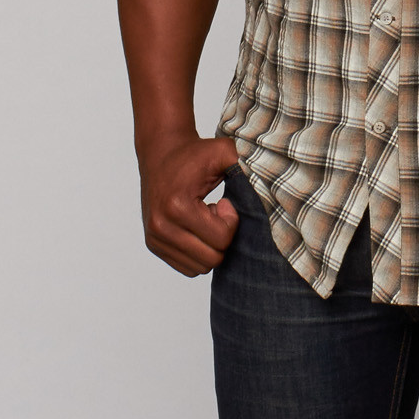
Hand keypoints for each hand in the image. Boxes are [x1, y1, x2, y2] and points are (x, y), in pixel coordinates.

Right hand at [138, 132, 240, 275]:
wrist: (161, 152)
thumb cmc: (192, 153)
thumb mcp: (222, 151)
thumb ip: (243, 165)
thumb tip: (264, 186)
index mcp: (177, 207)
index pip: (221, 239)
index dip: (231, 222)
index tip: (225, 203)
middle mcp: (161, 227)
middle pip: (211, 259)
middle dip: (222, 237)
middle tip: (217, 213)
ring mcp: (155, 239)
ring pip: (199, 268)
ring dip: (209, 246)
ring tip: (205, 219)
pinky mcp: (153, 245)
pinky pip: (187, 267)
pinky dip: (198, 252)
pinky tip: (196, 227)